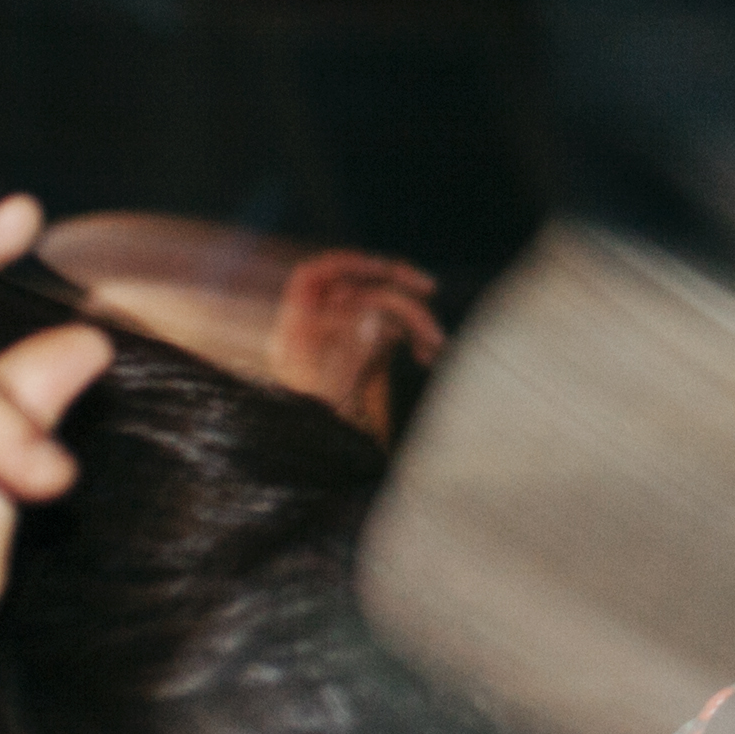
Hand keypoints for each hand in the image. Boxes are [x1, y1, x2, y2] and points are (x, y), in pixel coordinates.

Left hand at [268, 247, 448, 438]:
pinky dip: (411, 339)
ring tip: (437, 343)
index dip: (345, 263)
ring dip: (413, 320)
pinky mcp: (364, 359)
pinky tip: (427, 356)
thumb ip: (353, 352)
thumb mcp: (334, 394)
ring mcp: (342, 344)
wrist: (324, 470)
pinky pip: (390, 333)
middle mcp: (318, 333)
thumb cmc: (318, 437)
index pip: (312, 278)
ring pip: (380, 309)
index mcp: (297, 334)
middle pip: (354, 286)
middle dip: (395, 285)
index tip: (380, 266)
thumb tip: (376, 316)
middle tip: (429, 289)